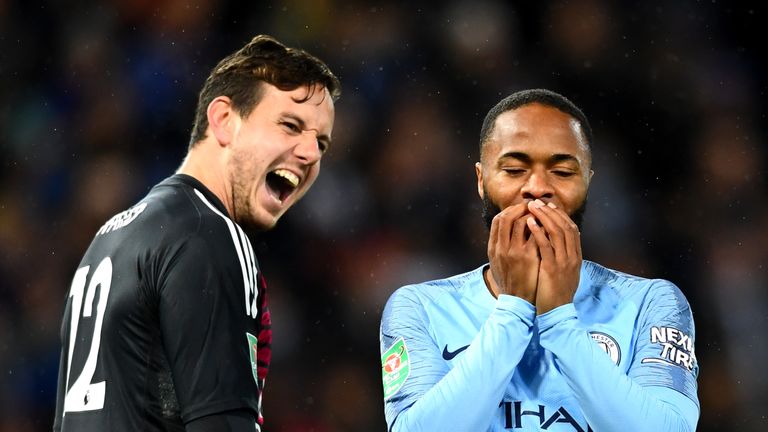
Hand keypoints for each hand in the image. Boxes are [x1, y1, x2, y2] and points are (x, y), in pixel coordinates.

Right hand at [486, 203, 539, 302]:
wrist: (517, 301)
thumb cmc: (509, 281)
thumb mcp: (498, 262)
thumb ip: (501, 245)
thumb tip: (509, 228)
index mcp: (493, 248)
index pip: (498, 220)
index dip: (510, 211)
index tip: (521, 208)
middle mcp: (501, 248)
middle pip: (508, 218)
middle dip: (520, 209)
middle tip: (533, 207)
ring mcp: (515, 252)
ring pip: (522, 223)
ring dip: (533, 216)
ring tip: (542, 215)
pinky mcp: (529, 258)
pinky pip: (536, 235)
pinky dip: (542, 228)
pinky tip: (549, 227)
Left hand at [526, 199, 581, 314]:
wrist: (557, 312)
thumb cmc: (556, 294)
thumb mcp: (564, 273)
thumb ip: (563, 258)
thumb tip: (556, 244)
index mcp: (576, 258)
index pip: (572, 230)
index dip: (561, 217)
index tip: (550, 207)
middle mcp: (572, 257)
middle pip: (565, 227)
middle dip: (552, 212)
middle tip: (539, 202)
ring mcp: (564, 262)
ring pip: (557, 232)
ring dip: (544, 217)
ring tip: (532, 207)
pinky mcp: (552, 268)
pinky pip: (546, 245)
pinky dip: (538, 232)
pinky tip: (530, 222)